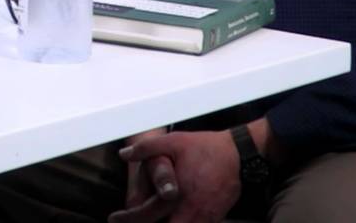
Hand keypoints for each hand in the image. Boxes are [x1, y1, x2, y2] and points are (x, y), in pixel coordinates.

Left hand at [110, 131, 240, 222]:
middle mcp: (190, 212)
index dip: (128, 219)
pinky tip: (173, 219)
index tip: (115, 219)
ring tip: (152, 221)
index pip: (146, 215)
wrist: (240, 155)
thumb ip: (148, 148)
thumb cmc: (206, 148)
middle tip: (132, 222)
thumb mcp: (174, 141)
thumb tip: (124, 154)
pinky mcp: (215, 218)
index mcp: (176, 195)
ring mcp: (205, 218)